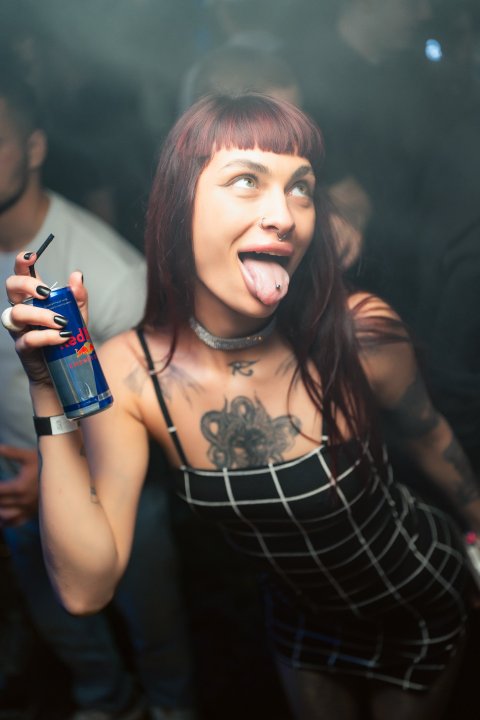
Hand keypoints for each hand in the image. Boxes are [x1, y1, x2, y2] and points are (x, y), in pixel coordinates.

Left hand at [0, 445, 38, 526]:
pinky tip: (2, 520)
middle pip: (1, 503)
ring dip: (0, 511)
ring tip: (0, 502)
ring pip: (6, 516)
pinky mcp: (34, 512)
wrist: (65, 472)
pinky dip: (7, 522)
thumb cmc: (46, 463)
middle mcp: (23, 500)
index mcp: (20, 487)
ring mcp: (29, 508)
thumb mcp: (27, 456)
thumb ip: (10, 452)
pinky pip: (17, 521)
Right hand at [5, 251, 87, 384]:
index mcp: (34, 298)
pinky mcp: (22, 348)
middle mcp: (23, 309)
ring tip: (62, 322)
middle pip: (11, 288)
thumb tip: (77, 275)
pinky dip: (47, 336)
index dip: (22, 263)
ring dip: (41, 315)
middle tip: (45, 293)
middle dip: (27, 285)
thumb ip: (78, 297)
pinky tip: (62, 337)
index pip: (22, 274)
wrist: (65, 370)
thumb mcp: (78, 316)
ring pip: (17, 313)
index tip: (32, 256)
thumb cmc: (68, 339)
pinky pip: (28, 338)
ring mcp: (20, 329)